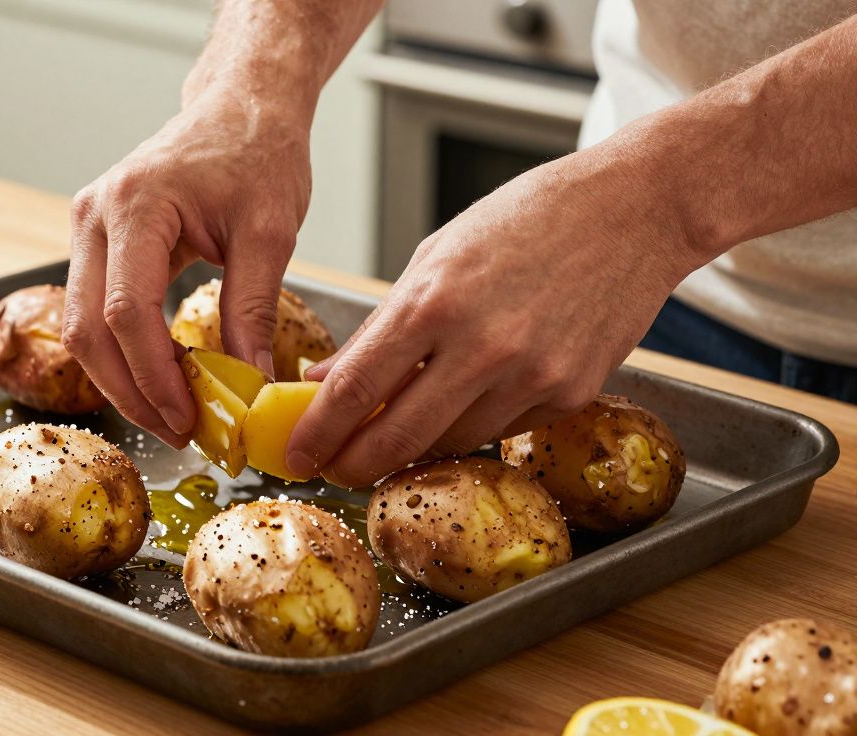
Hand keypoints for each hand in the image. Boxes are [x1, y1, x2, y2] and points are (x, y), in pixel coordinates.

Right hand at [63, 86, 311, 447]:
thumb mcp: (270, 232)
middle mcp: (95, 215)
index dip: (154, 377)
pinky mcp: (96, 243)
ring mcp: (87, 228)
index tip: (190, 419)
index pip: (127, 311)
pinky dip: (125, 353)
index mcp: (135, 203)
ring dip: (123, 381)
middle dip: (130, 392)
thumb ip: (252, 310)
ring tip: (173, 416)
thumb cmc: (257, 153)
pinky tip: (163, 380)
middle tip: (179, 433)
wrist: (239, 109)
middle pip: (87, 329)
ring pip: (81, 328)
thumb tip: (249, 386)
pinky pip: (95, 312)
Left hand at [285, 148, 699, 486]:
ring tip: (393, 435)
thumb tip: (326, 380)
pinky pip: (501, 431)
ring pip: (449, 443)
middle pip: (396, 438)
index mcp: (434, 301)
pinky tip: (462, 404)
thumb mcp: (434, 257)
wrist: (635, 211)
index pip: (355, 390)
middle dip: (353, 464)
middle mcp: (481, 346)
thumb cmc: (526, 220)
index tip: (297, 454)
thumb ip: (379, 328)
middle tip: (333, 470)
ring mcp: (530, 377)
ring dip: (412, 449)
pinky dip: (470, 426)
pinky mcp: (569, 395)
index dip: (317, 433)